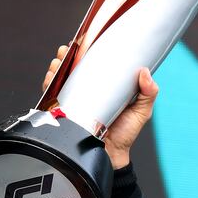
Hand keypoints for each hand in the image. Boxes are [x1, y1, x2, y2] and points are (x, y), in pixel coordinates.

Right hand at [43, 45, 159, 169]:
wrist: (111, 156)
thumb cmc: (126, 133)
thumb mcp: (141, 112)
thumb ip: (148, 93)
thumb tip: (145, 72)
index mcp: (106, 85)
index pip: (95, 63)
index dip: (87, 50)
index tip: (84, 41)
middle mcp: (89, 90)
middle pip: (74, 67)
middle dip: (67, 55)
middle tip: (66, 50)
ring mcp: (75, 99)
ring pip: (61, 77)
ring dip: (56, 66)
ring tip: (58, 62)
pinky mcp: (64, 110)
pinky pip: (52, 93)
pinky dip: (48, 82)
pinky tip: (51, 77)